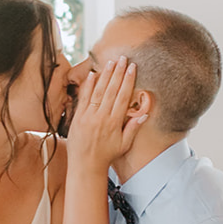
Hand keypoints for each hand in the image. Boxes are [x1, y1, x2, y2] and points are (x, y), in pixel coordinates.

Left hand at [65, 57, 145, 171]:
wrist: (85, 165)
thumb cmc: (106, 155)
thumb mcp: (124, 144)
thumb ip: (133, 128)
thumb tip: (144, 114)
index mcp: (114, 122)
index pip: (123, 96)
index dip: (128, 81)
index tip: (133, 68)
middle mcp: (101, 117)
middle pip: (111, 90)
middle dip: (118, 73)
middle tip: (123, 59)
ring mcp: (88, 116)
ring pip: (98, 91)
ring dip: (105, 75)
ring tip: (111, 63)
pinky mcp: (78, 117)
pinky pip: (84, 98)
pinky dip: (88, 86)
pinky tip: (93, 74)